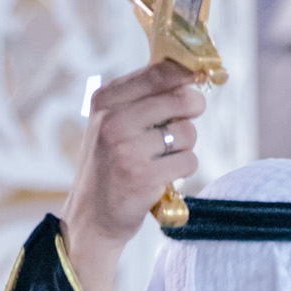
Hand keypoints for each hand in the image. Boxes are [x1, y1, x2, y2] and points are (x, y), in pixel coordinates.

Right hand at [59, 61, 205, 290]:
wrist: (91, 218)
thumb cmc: (110, 167)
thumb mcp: (112, 125)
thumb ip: (142, 100)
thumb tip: (188, 77)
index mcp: (105, 100)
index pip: (158, 72)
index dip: (187, 73)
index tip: (199, 77)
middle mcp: (113, 120)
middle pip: (180, 99)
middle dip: (193, 109)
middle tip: (187, 120)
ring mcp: (127, 149)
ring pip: (187, 133)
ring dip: (185, 147)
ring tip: (164, 158)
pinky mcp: (143, 176)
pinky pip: (188, 161)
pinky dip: (183, 170)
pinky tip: (164, 177)